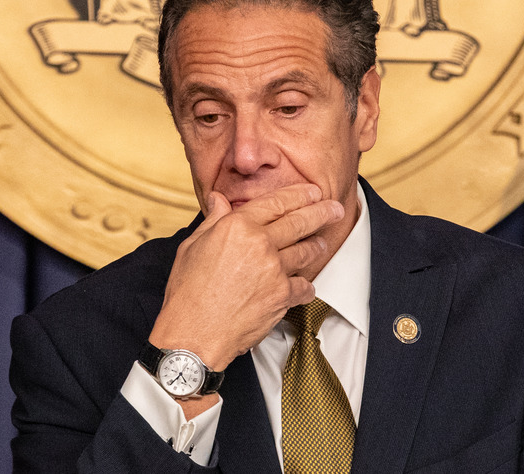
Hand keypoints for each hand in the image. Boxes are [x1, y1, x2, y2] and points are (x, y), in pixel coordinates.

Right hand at [148, 183, 343, 372]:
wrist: (193, 332)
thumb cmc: (187, 292)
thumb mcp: (192, 246)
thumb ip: (213, 220)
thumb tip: (218, 199)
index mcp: (237, 226)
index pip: (276, 202)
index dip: (299, 194)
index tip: (313, 191)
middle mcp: (259, 243)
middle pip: (300, 221)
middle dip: (323, 212)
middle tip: (336, 209)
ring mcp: (273, 269)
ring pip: (306, 252)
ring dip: (316, 246)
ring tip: (321, 243)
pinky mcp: (282, 295)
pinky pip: (304, 286)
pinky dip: (307, 286)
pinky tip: (306, 285)